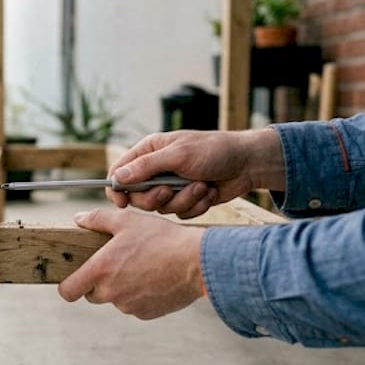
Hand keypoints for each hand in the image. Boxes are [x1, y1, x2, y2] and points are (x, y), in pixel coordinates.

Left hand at [57, 208, 205, 319]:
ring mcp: (129, 307)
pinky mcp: (147, 314)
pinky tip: (154, 278)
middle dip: (98, 282)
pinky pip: (135, 306)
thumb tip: (78, 218)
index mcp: (101, 271)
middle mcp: (112, 293)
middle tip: (116, 264)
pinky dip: (140, 295)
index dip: (68, 285)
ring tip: (142, 267)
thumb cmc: (162, 238)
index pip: (67, 291)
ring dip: (121, 288)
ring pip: (115, 300)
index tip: (75, 277)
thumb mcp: (127, 221)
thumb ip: (98, 219)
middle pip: (91, 295)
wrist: (197, 262)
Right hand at [106, 129, 284, 217]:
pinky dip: (196, 205)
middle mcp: (157, 170)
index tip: (121, 202)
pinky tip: (209, 192)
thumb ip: (146, 167)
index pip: (120, 172)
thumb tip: (117, 178)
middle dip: (156, 198)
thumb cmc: (214, 150)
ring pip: (161, 208)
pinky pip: (181, 214)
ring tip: (201, 186)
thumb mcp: (178, 155)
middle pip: (138, 196)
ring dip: (183, 200)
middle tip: (169, 191)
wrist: (248, 164)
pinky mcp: (187, 200)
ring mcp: (172, 186)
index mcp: (150, 151)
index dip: (117, 189)